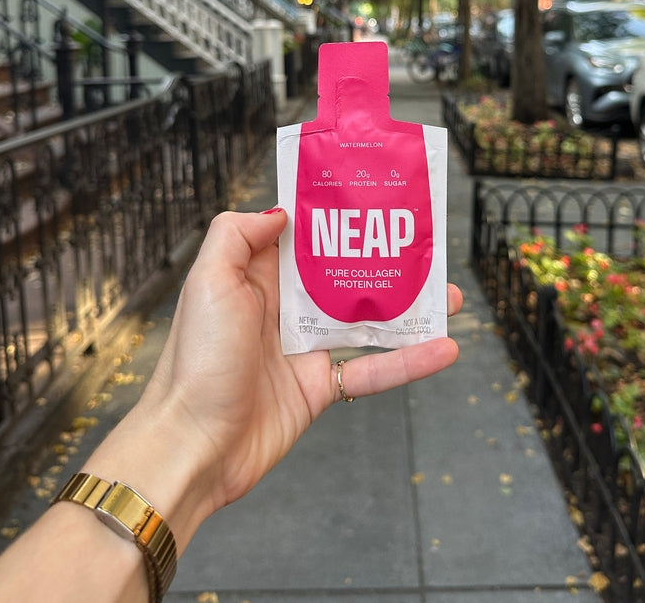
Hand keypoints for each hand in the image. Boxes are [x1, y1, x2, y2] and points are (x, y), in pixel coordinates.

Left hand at [115, 209, 460, 547]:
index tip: (374, 199)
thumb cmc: (195, 362)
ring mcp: (305, 348)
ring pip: (367, 321)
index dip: (337, 219)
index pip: (304, 238)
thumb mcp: (208, 282)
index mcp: (257, 278)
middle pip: (345, 276)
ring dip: (409, 310)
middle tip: (426, 248)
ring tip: (450, 296)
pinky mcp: (321, 387)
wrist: (194, 445)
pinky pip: (372, 370)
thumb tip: (280, 211)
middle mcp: (284, 309)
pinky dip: (408, 362)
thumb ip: (236, 234)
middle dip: (386, 262)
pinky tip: (442, 349)